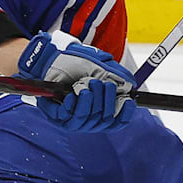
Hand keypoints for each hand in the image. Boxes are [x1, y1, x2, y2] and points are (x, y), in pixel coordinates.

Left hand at [16, 31, 136, 131]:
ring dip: (90, 100)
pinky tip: (73, 93)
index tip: (127, 100)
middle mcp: (88, 119)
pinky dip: (74, 104)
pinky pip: (69, 117)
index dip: (125, 114)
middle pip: (104, 120)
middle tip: (101, 83)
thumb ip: (118, 77)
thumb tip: (130, 87)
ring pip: (87, 119)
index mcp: (99, 111)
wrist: (52, 59)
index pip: (117, 122)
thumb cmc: (77, 65)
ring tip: (86, 84)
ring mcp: (73, 119)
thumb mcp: (101, 68)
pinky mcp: (57, 117)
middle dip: (106, 99)